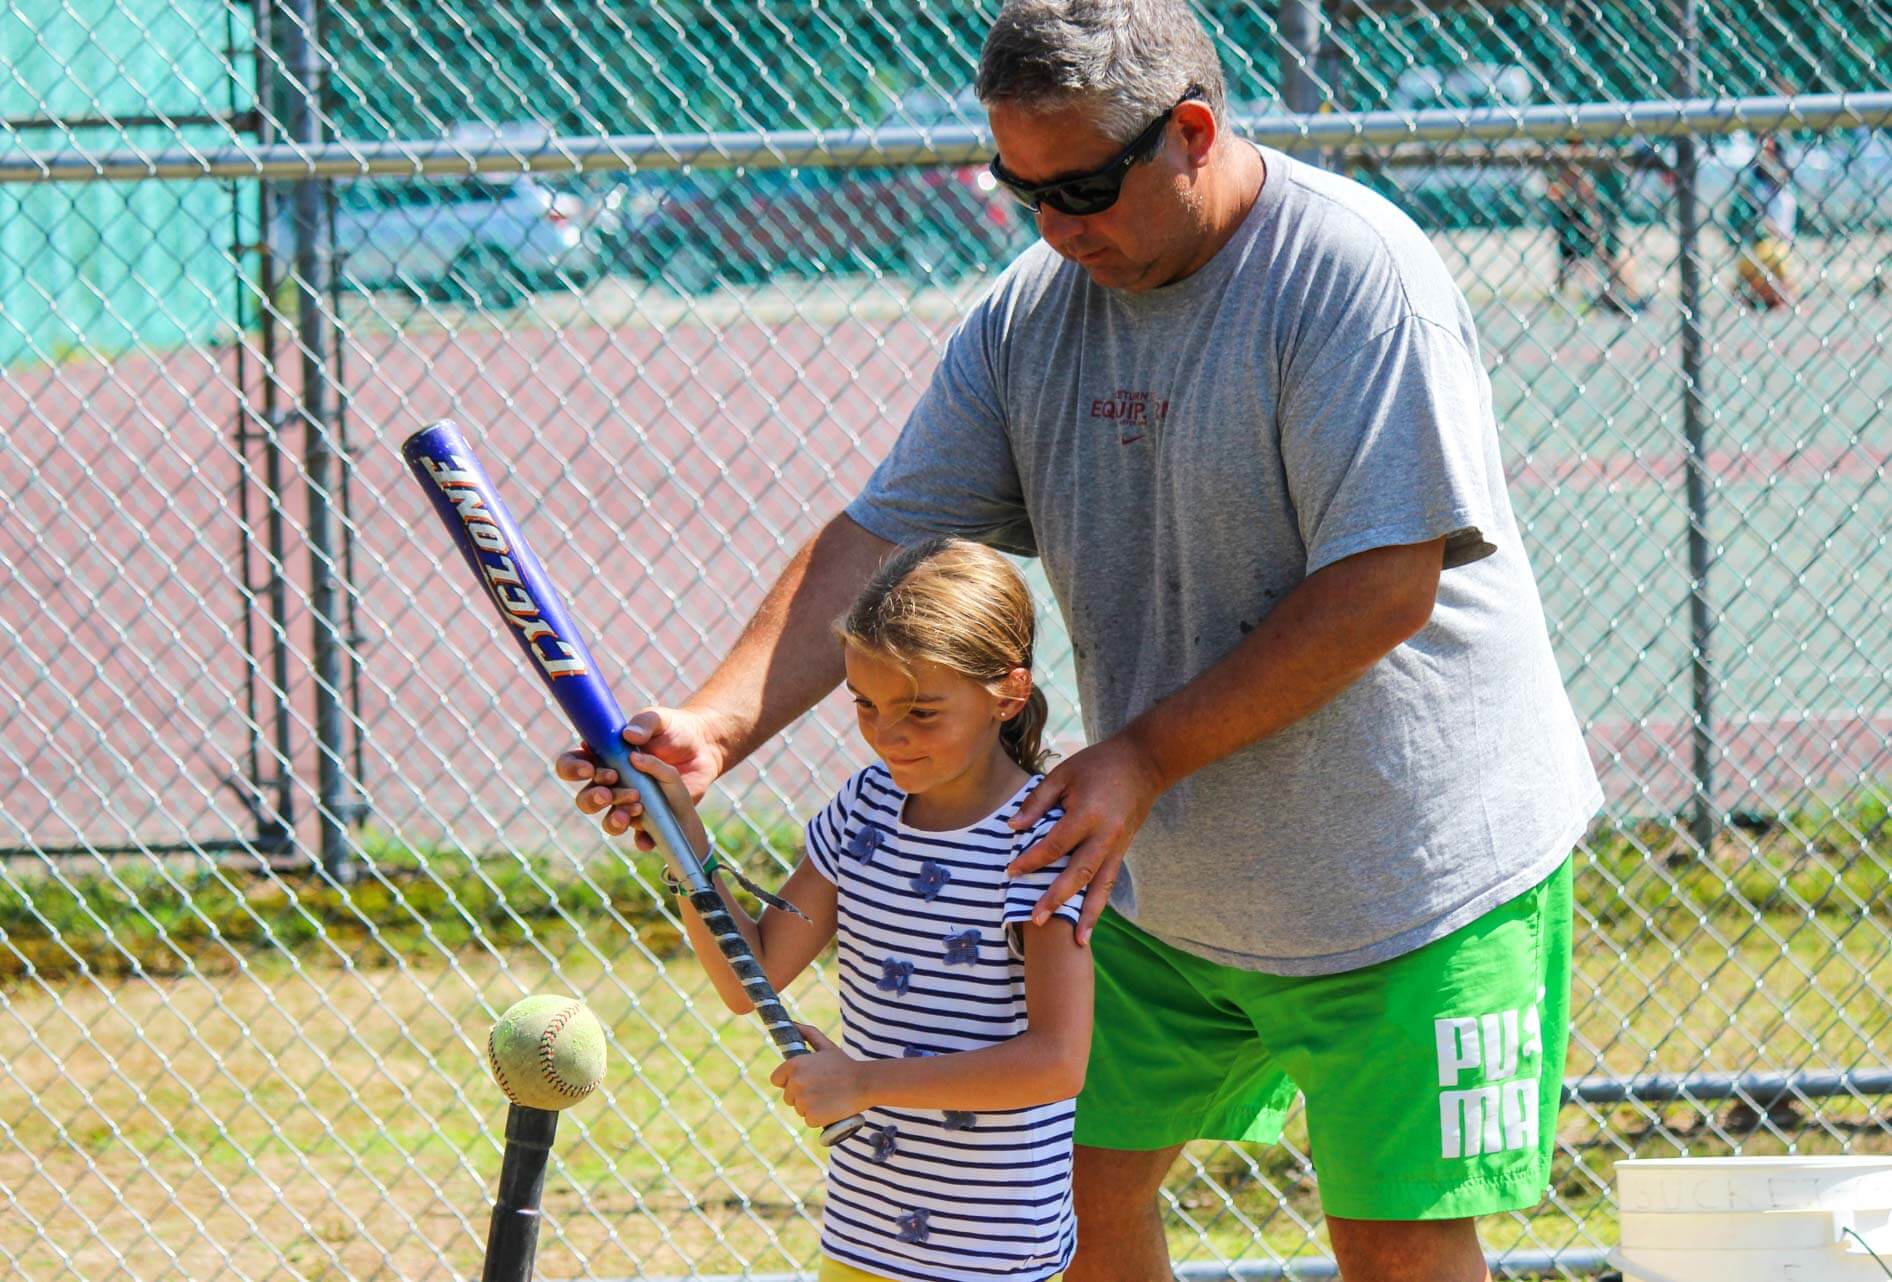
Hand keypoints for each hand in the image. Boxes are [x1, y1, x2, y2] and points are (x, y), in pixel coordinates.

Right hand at [555, 705, 725, 849]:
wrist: (703, 748)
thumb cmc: (673, 729)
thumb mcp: (659, 719)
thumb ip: (644, 723)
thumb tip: (629, 737)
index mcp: (603, 757)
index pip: (572, 765)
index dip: (572, 769)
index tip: (589, 769)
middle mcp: (611, 783)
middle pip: (586, 799)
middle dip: (594, 797)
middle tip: (611, 790)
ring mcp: (629, 802)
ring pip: (608, 820)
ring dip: (614, 819)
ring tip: (636, 808)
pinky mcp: (651, 818)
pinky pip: (639, 836)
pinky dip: (641, 840)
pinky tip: (647, 837)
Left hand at [769, 1024, 865, 1126]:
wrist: (865, 1083)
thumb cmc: (845, 1064)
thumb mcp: (826, 1046)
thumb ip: (807, 1033)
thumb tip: (791, 1023)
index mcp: (794, 1065)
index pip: (776, 1079)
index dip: (788, 1081)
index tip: (802, 1081)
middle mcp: (795, 1083)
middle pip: (788, 1096)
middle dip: (801, 1095)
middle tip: (821, 1089)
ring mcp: (803, 1101)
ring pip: (798, 1108)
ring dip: (810, 1106)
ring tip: (828, 1097)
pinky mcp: (812, 1117)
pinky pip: (808, 1120)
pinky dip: (818, 1118)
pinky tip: (830, 1108)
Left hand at [1006, 732, 1165, 944]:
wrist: (1143, 764)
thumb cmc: (1097, 765)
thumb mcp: (1063, 774)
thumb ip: (1037, 802)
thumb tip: (1013, 828)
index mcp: (1087, 813)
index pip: (1055, 844)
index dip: (1032, 860)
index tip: (1012, 871)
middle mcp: (1105, 835)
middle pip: (1079, 874)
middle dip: (1057, 899)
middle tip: (1036, 919)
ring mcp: (1118, 846)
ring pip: (1101, 887)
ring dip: (1087, 915)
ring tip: (1077, 942)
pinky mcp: (1123, 851)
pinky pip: (1110, 881)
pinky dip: (1099, 903)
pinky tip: (1090, 923)